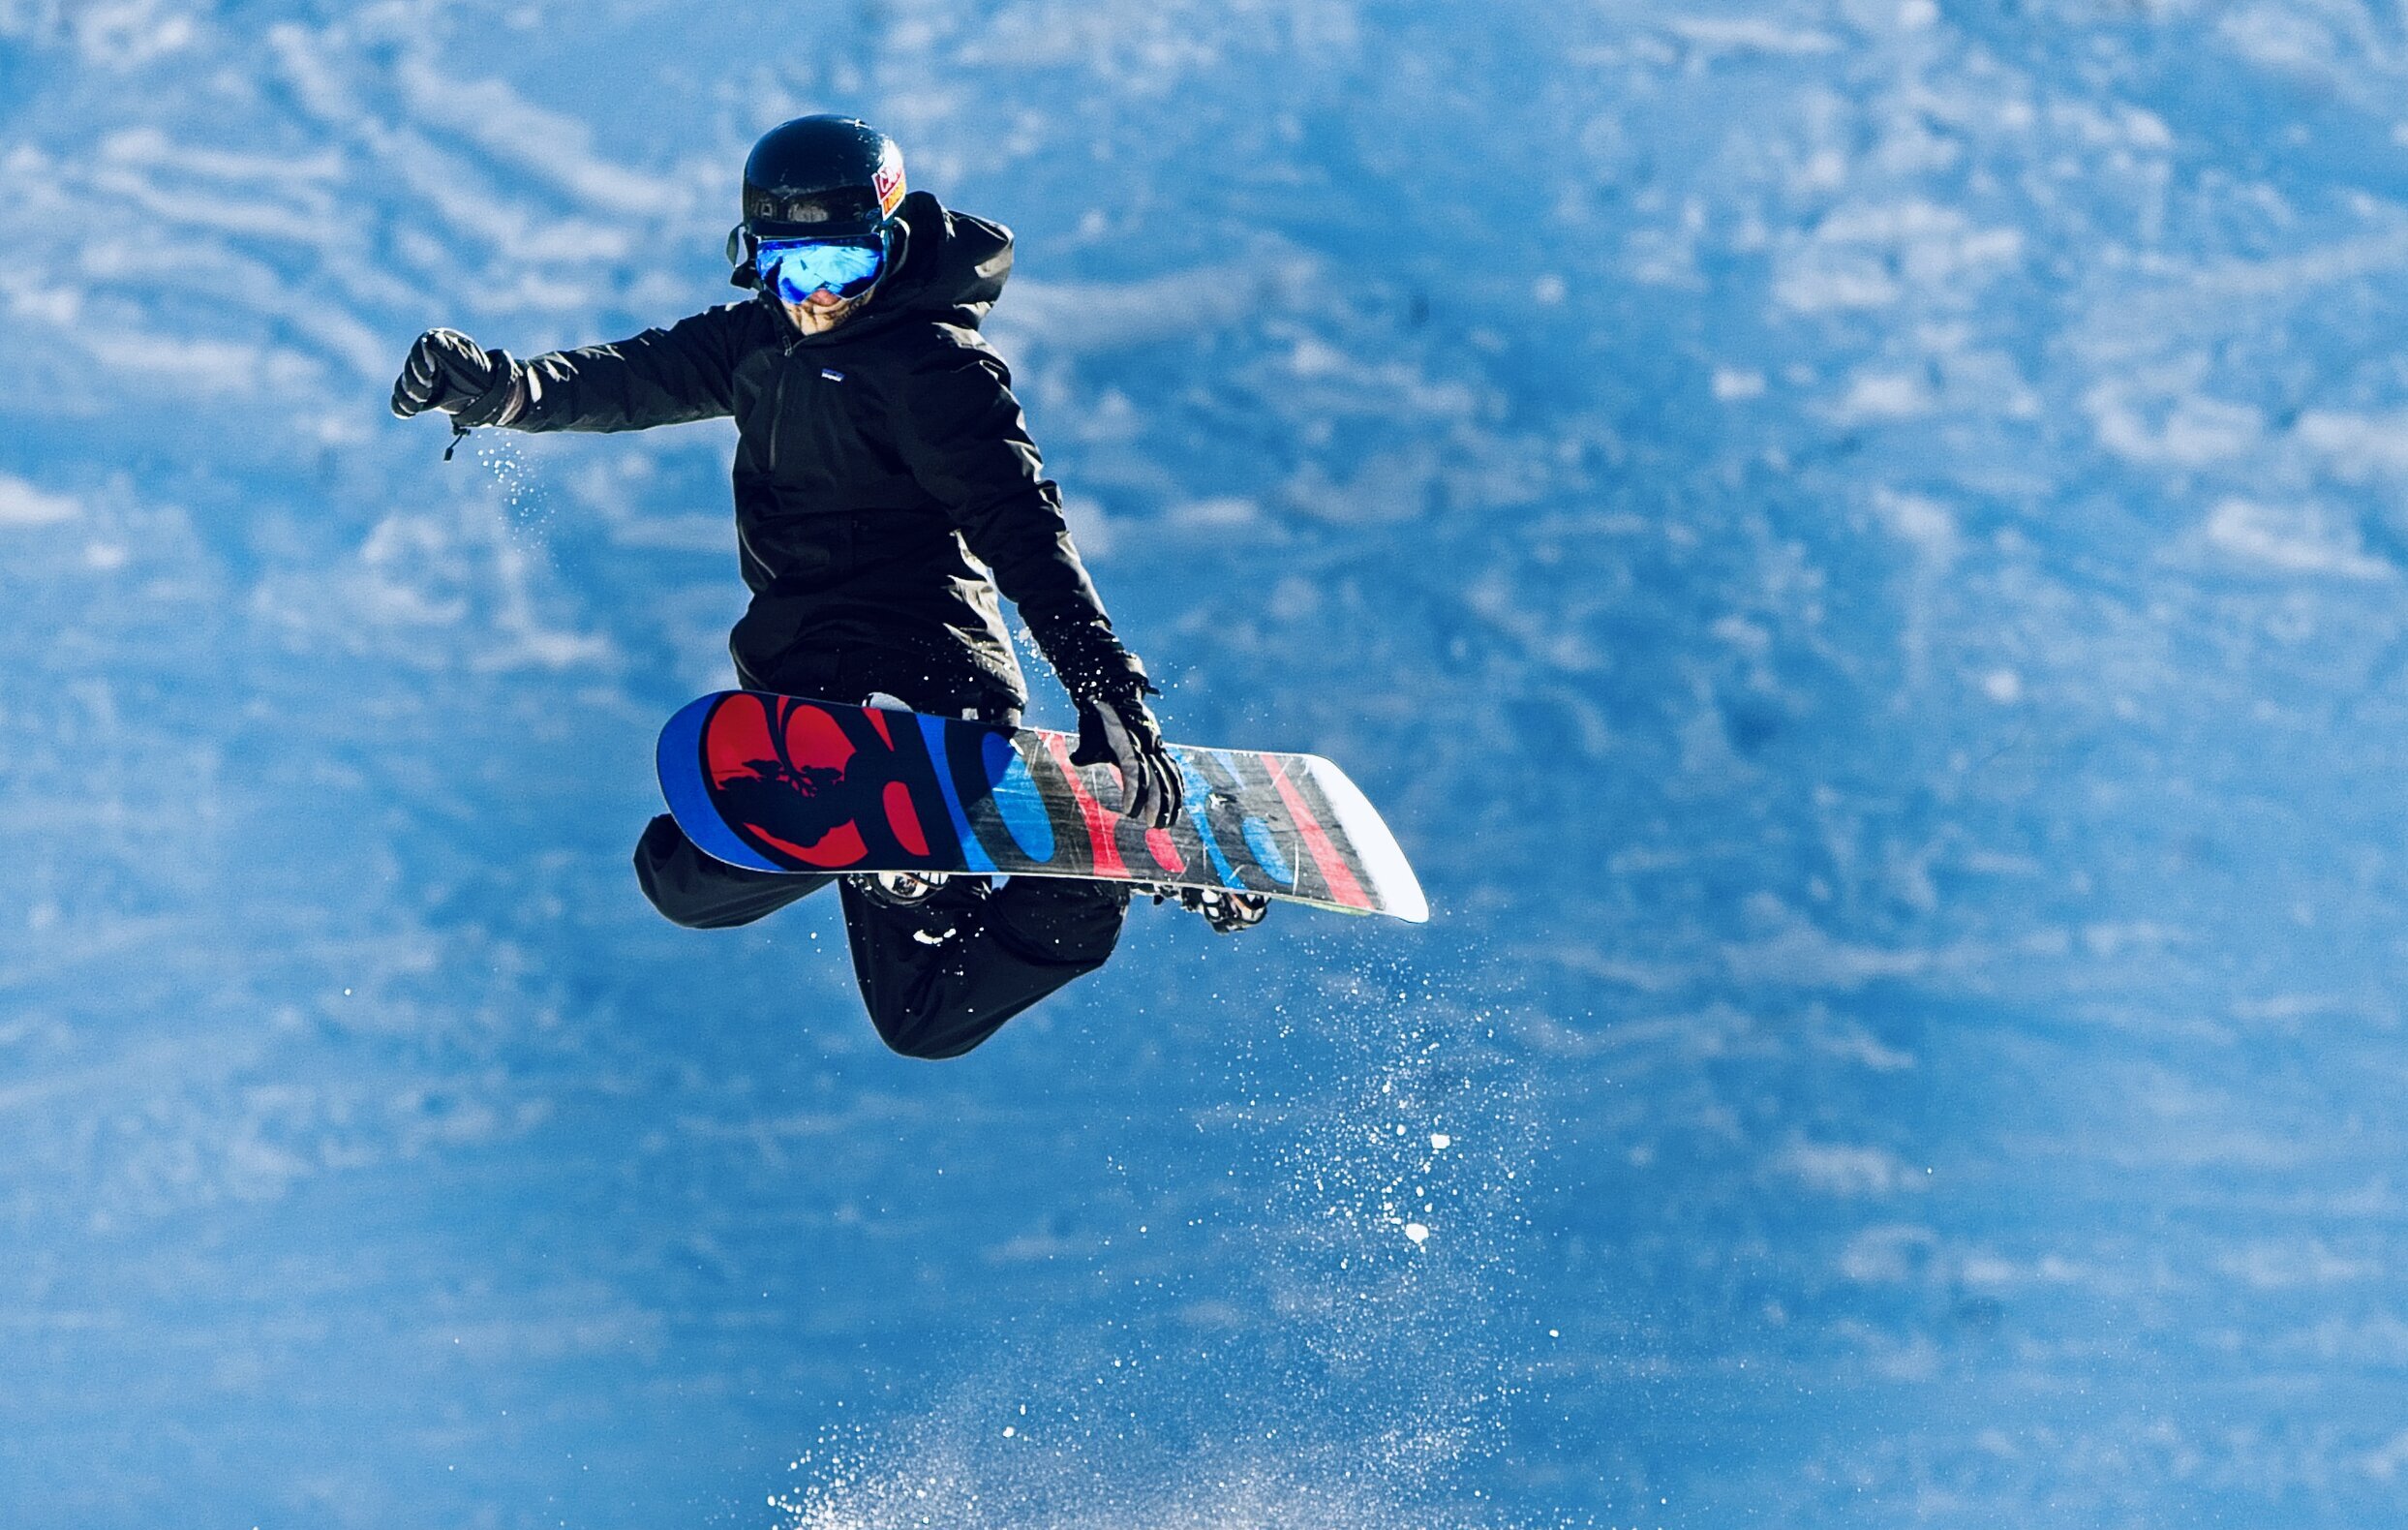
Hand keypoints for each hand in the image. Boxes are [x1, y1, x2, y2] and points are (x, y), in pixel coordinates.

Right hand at [391, 329, 519, 424]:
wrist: (486, 392)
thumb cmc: (478, 372)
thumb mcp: (467, 359)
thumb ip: (449, 350)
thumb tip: (430, 341)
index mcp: (436, 343)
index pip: (419, 350)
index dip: (419, 363)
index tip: (429, 374)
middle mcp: (424, 358)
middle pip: (409, 371)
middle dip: (415, 383)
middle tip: (428, 392)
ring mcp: (420, 377)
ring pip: (403, 386)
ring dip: (408, 397)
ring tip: (421, 404)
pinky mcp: (419, 394)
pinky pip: (402, 400)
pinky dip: (402, 407)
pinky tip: (409, 413)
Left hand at [1071, 691, 1183, 829]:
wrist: (1113, 691)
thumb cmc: (1097, 716)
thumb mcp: (1090, 731)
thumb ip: (1087, 748)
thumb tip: (1077, 758)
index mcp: (1129, 742)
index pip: (1136, 771)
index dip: (1134, 793)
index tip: (1128, 811)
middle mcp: (1147, 745)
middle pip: (1158, 778)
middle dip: (1157, 804)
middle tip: (1152, 825)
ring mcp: (1156, 746)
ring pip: (1169, 776)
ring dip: (1171, 802)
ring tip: (1166, 824)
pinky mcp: (1159, 747)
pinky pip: (1172, 769)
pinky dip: (1177, 787)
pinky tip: (1178, 804)